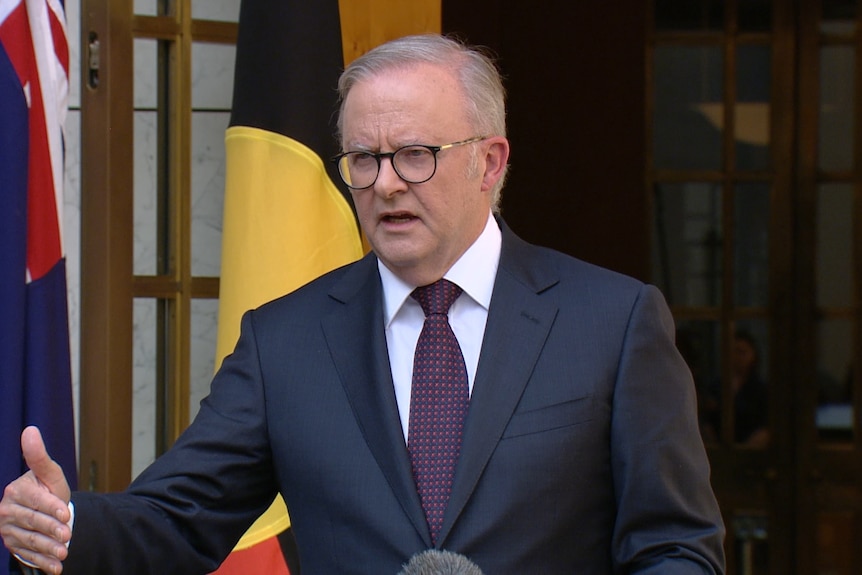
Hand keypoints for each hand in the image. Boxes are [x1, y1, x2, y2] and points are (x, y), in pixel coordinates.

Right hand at [0, 426, 71, 574]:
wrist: (47, 509)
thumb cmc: (48, 488)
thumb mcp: (49, 473)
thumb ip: (39, 456)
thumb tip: (30, 430)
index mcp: (16, 492)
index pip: (34, 501)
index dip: (50, 508)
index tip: (66, 514)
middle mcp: (7, 512)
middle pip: (32, 522)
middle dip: (51, 530)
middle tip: (68, 536)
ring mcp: (9, 531)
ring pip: (30, 541)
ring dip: (48, 549)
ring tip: (65, 552)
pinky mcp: (13, 547)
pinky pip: (28, 557)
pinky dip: (43, 563)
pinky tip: (56, 568)